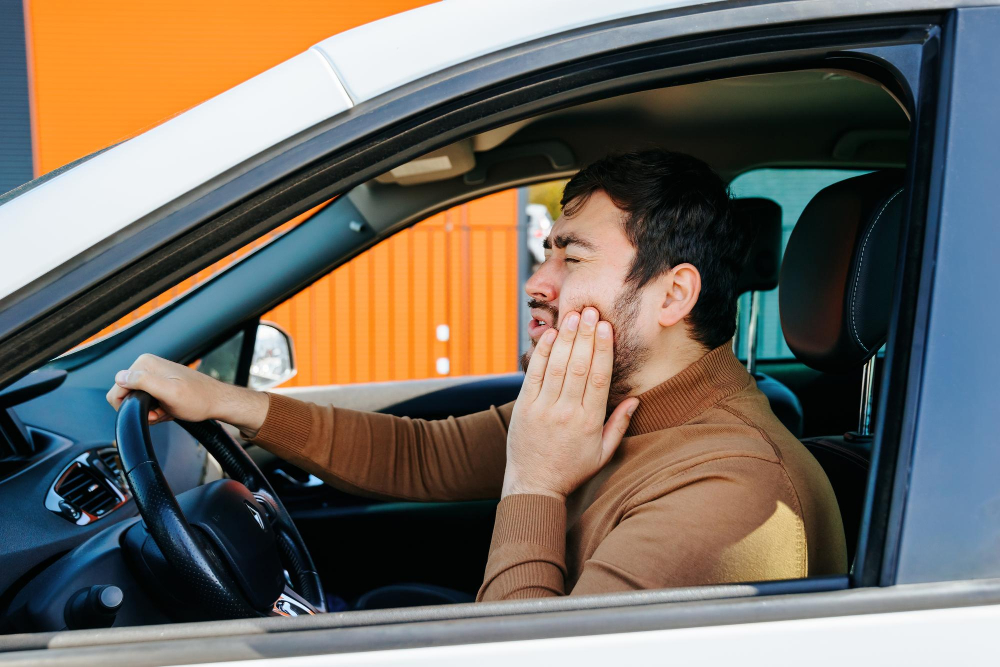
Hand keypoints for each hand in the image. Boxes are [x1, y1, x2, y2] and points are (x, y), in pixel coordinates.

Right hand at [106, 353, 268, 435]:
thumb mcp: (169, 393)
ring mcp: (153, 375)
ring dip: (151, 412)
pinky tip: (170, 410)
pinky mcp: (159, 384)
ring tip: (167, 411)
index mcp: (145, 363)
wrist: (217, 402)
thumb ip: (144, 382)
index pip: (116, 389)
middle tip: (161, 412)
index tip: (150, 410)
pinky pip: (148, 403)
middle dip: (142, 410)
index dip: (130, 406)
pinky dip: (157, 411)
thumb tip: (120, 377)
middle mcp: (147, 365)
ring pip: (137, 402)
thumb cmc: (198, 399)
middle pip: (126, 396)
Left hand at [502, 307, 638, 500]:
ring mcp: (543, 409)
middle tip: (591, 310)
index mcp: (589, 421)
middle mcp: (567, 412)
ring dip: (566, 338)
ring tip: (574, 316)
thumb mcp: (603, 453)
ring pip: (557, 367)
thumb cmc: (571, 469)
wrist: (534, 485)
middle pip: (578, 366)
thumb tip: (636, 399)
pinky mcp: (524, 408)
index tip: (606, 327)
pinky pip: (534, 375)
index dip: (603, 349)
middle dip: (585, 336)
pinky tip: (551, 335)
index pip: (599, 378)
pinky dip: (542, 353)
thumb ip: (619, 425)